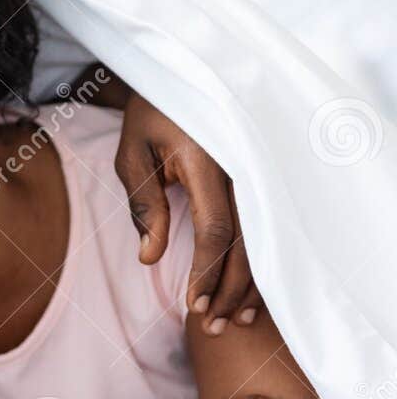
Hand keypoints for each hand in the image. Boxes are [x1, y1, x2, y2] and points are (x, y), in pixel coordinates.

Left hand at [114, 94, 261, 332]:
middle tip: (210, 325)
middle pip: (247, 242)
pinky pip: (266, 226)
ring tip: (231, 319)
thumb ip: (144, 205)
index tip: (194, 304)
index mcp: (209, 161)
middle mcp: (243, 168)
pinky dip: (260, 262)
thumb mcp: (132, 154)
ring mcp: (257, 173)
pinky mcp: (260, 178)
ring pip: (264, 239)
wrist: (183, 73)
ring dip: (250, 283)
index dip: (206, 272)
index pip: (215, 229)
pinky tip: (250, 292)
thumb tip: (150, 258)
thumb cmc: (151, 115)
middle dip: (231, 289)